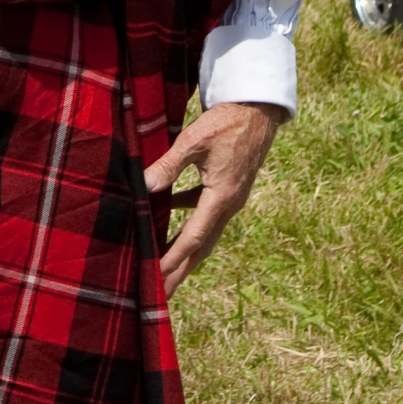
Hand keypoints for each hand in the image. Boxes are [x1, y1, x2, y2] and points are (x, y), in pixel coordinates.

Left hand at [141, 100, 287, 300]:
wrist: (257, 109)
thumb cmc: (227, 121)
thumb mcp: (194, 141)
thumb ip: (169, 165)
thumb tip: (144, 186)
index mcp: (221, 197)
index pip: (192, 238)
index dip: (173, 261)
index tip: (156, 278)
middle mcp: (229, 205)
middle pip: (201, 248)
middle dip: (180, 271)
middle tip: (161, 294)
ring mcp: (231, 199)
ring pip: (205, 234)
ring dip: (185, 252)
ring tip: (165, 267)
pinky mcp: (229, 190)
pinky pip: (205, 215)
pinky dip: (188, 222)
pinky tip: (168, 214)